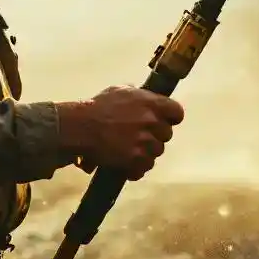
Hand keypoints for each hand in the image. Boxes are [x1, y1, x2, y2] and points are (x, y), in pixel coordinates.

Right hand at [58, 85, 184, 180]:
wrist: (81, 127)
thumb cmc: (98, 107)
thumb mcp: (119, 91)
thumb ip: (138, 95)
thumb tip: (145, 97)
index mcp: (151, 103)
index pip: (177, 112)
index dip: (172, 117)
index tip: (165, 120)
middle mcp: (152, 122)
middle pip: (167, 134)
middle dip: (155, 135)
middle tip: (140, 135)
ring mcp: (145, 142)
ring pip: (157, 152)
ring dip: (146, 151)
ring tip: (130, 149)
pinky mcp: (136, 159)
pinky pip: (145, 167)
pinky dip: (137, 167)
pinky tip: (127, 163)